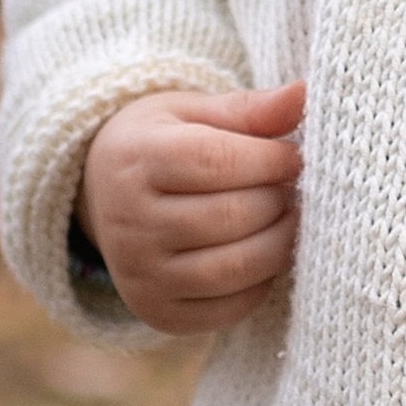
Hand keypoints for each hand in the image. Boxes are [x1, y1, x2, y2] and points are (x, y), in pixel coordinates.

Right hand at [78, 83, 304, 335]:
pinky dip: (262, 283)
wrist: (101, 196)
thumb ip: (248, 110)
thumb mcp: (192, 114)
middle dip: (278, 200)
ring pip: (235, 268)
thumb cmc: (160, 145)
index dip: (271, 160)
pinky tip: (264, 254)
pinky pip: (230, 309)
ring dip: (279, 242)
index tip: (293, 156)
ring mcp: (140, 274)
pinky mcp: (157, 312)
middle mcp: (128, 221)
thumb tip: (303, 93)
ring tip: (286, 217)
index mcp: (134, 159)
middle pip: (231, 216)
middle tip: (291, 188)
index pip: (218, 161)